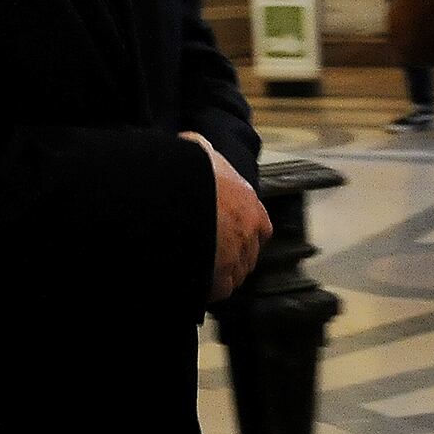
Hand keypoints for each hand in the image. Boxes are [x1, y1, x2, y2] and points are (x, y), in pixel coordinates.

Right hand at [186, 132, 271, 303]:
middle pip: (248, 253)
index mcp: (248, 204)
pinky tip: (196, 279)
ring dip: (222, 272)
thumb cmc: (186, 174)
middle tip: (211, 252)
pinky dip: (209, 288)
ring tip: (201, 268)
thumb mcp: (197, 150)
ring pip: (236, 273)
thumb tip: (196, 145)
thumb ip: (202, 149)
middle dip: (232, 254)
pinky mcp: (219, 276)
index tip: (230, 234)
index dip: (245, 232)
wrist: (173, 196)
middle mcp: (248, 232)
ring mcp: (236, 256)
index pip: (260, 226)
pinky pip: (220, 289)